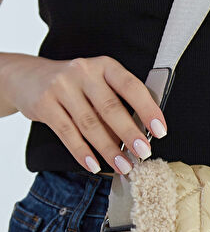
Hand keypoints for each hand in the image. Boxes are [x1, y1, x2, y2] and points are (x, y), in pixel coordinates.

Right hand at [1, 53, 167, 174]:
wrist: (27, 77)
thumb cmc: (74, 84)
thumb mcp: (97, 83)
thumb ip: (117, 102)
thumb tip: (140, 134)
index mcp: (104, 65)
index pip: (131, 86)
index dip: (147, 109)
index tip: (160, 130)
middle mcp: (83, 72)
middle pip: (110, 108)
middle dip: (129, 134)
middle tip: (143, 153)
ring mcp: (62, 87)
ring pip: (90, 124)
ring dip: (108, 149)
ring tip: (123, 166)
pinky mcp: (45, 104)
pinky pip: (67, 133)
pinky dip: (83, 152)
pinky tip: (94, 164)